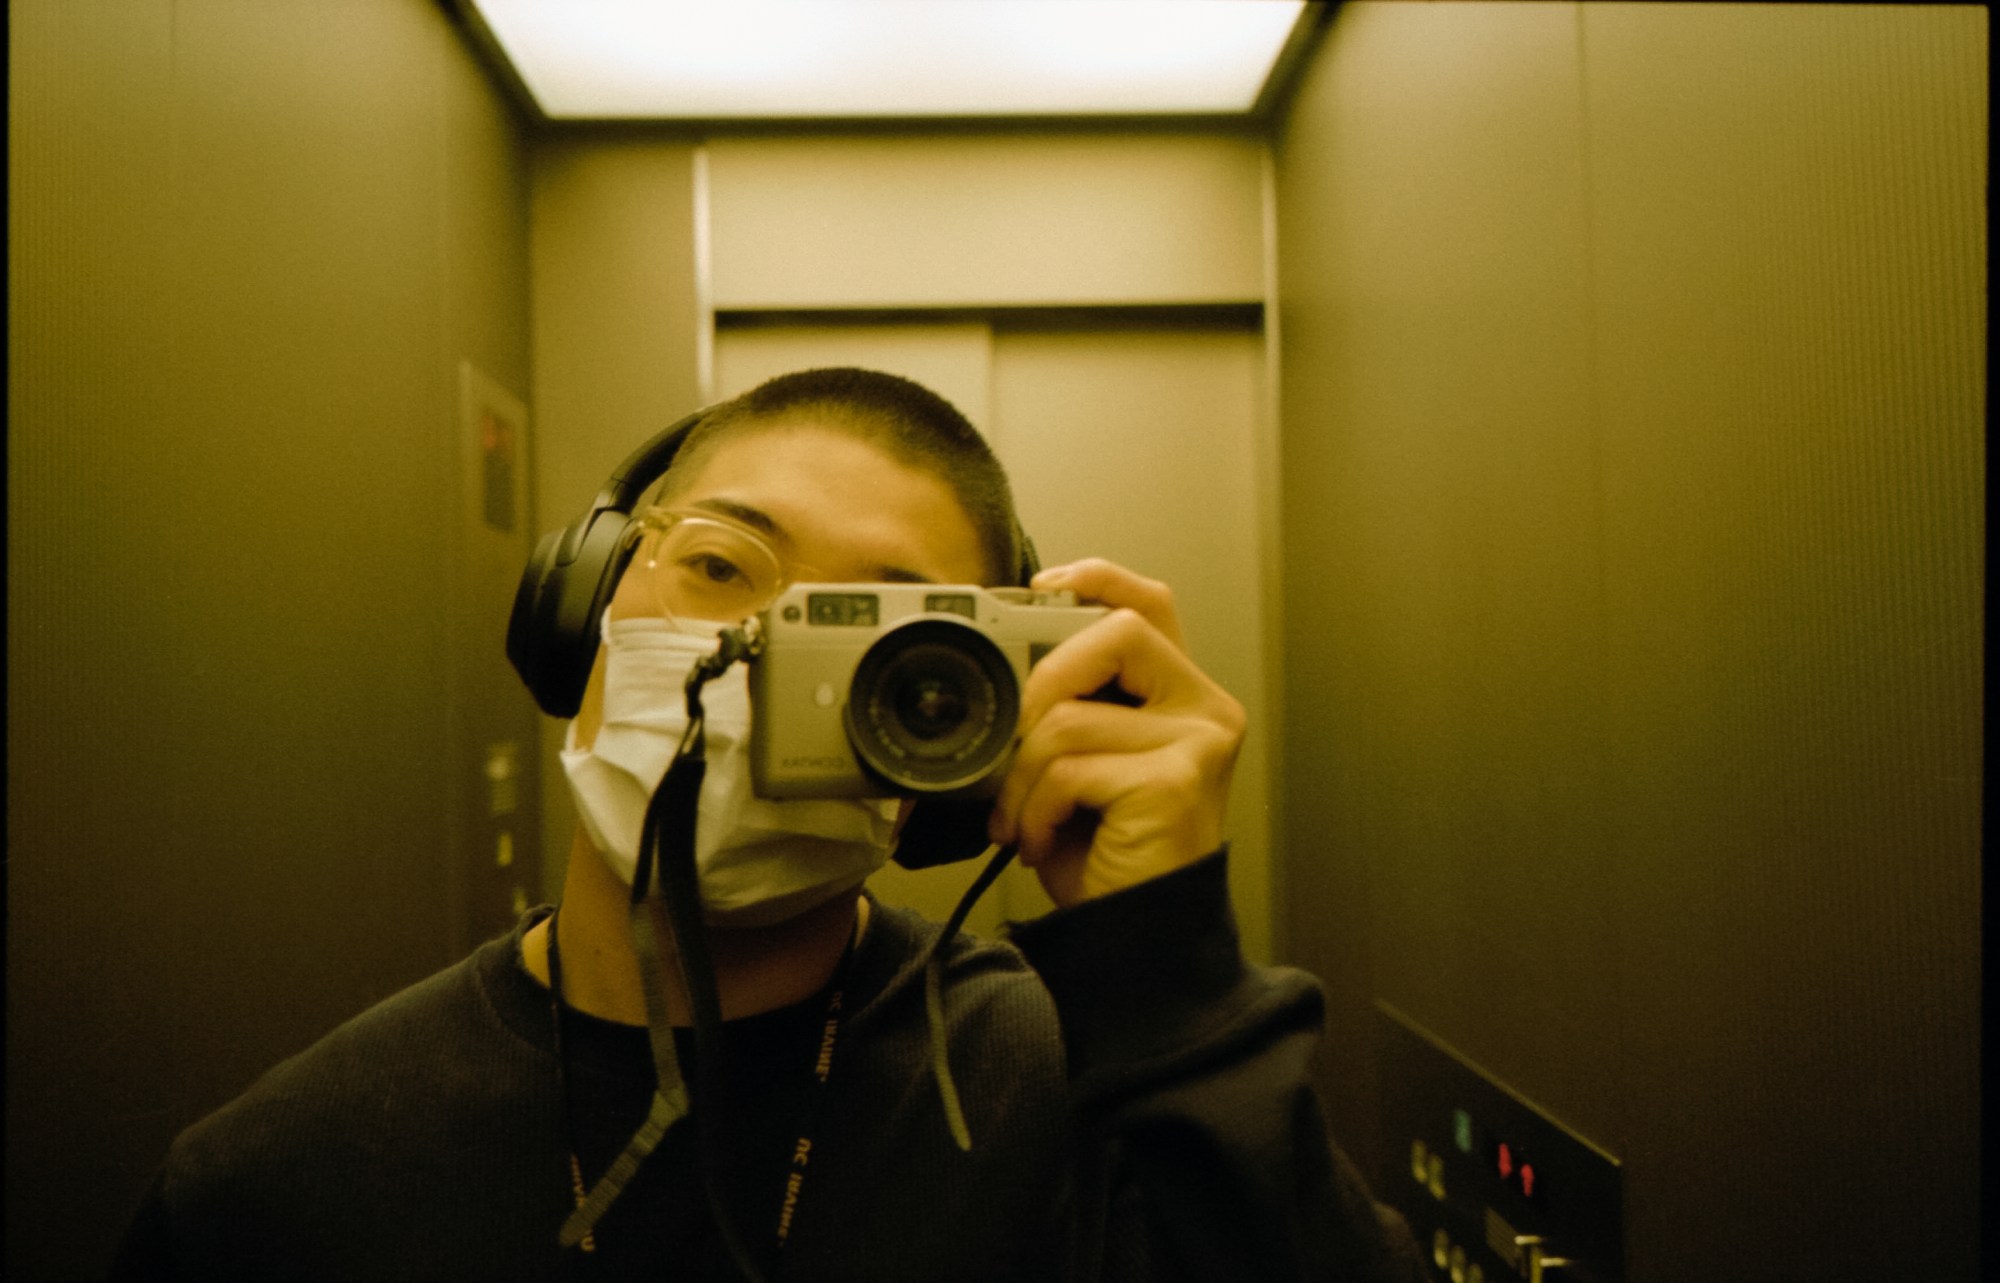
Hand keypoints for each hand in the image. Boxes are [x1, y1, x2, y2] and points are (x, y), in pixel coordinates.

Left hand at [988, 559, 1245, 907]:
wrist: (1136, 935)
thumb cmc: (1108, 852)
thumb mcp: (1082, 763)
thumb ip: (1067, 708)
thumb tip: (998, 669)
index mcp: (1182, 696)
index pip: (1151, 603)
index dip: (1098, 579)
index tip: (1040, 588)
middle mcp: (1205, 709)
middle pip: (1118, 632)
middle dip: (1045, 679)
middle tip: (1018, 739)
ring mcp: (1197, 744)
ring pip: (1072, 715)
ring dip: (1023, 775)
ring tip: (1024, 819)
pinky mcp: (1175, 783)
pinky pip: (1071, 769)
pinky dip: (1038, 809)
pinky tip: (1044, 841)